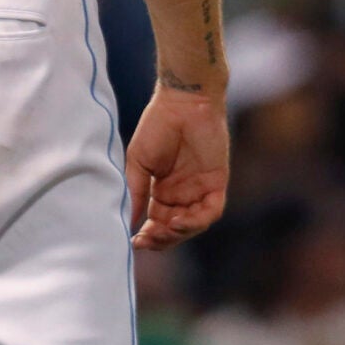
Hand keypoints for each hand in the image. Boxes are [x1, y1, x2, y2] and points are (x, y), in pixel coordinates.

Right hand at [125, 81, 229, 250]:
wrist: (183, 103)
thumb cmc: (157, 126)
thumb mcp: (138, 162)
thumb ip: (135, 191)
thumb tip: (127, 221)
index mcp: (162, 190)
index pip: (157, 221)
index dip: (148, 235)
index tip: (134, 242)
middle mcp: (182, 193)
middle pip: (175, 229)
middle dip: (161, 239)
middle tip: (146, 241)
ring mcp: (200, 189)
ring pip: (193, 224)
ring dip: (178, 233)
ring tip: (162, 231)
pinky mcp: (216, 183)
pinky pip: (210, 211)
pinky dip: (196, 220)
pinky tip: (179, 221)